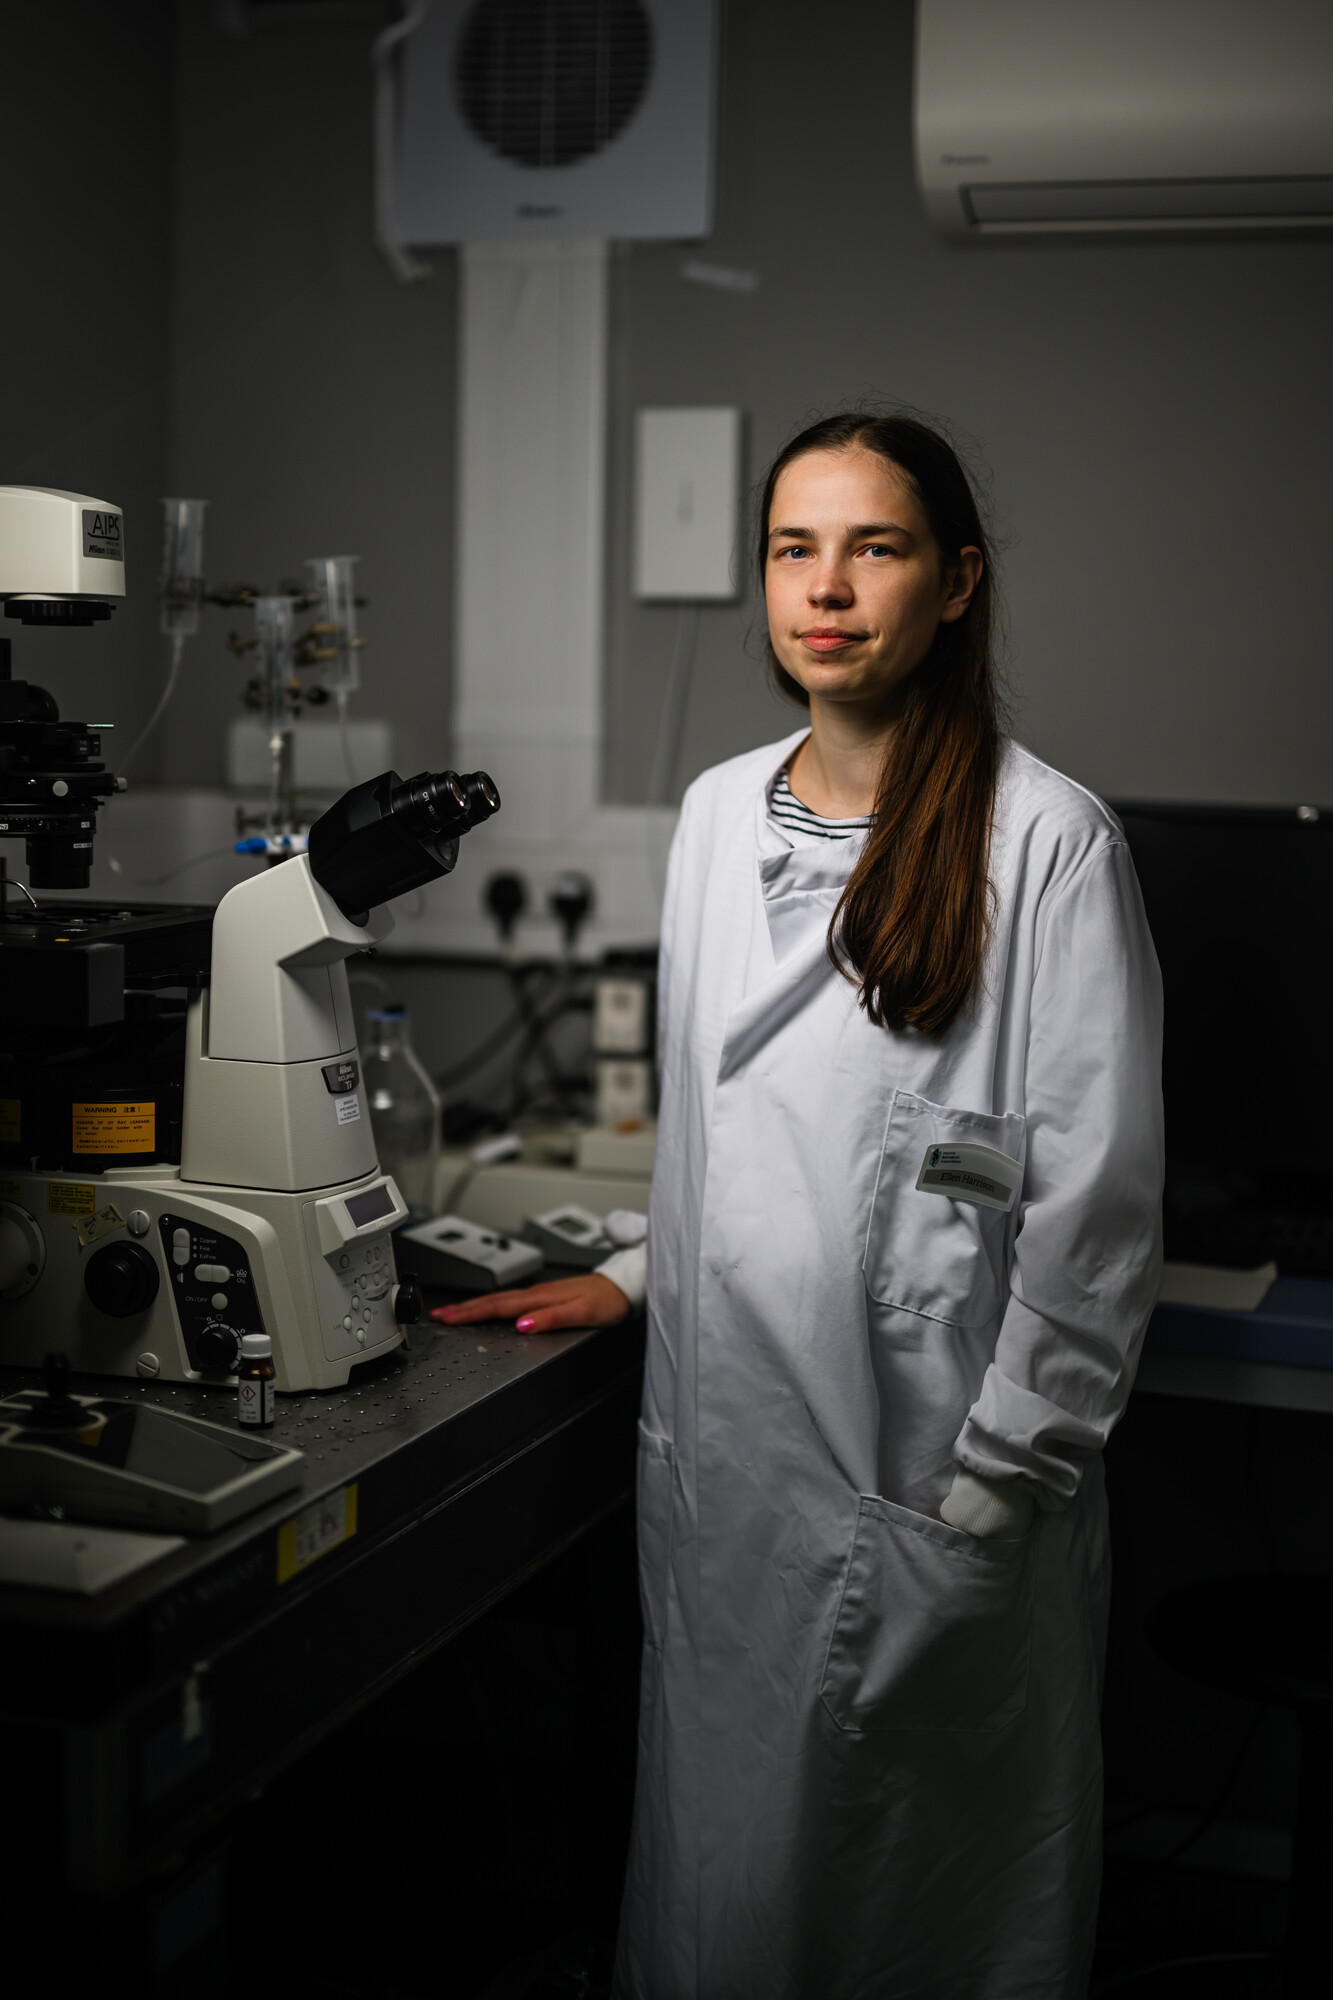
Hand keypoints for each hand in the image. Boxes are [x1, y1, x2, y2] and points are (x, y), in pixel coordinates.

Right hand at [431, 1273, 631, 1335]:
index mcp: (541, 1297)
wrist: (625, 1287)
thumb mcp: (583, 1313)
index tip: (448, 1319)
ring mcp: (540, 1294)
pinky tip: (491, 1311)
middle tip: (438, 1316)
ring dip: (476, 1307)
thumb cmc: (608, 1300)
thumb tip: (522, 1325)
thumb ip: (552, 1318)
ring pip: (501, 1300)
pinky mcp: (546, 1297)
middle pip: (493, 1301)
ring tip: (455, 1313)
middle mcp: (537, 1293)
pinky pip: (512, 1301)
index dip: (471, 1314)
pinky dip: (495, 1306)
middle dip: (464, 1309)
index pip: (499, 1307)